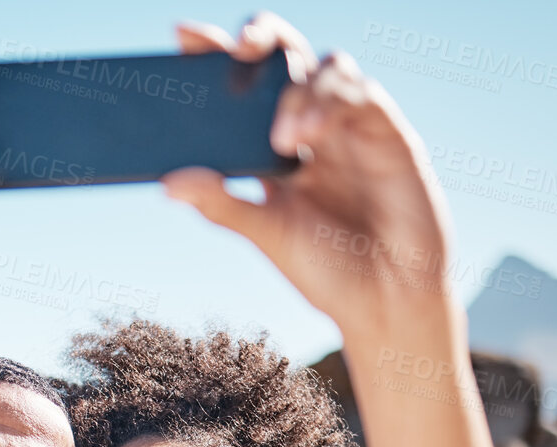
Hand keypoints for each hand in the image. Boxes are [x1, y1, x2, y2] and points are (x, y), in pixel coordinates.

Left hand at [163, 14, 455, 338]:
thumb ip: (223, 205)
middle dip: (260, 38)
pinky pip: (360, 94)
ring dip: (297, 89)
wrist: (386, 301)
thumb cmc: (327, 270)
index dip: (215, 55)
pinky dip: (330, 102)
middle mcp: (311, 127)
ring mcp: (350, 127)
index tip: (182, 36)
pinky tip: (309, 134)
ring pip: (323, 68)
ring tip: (281, 138)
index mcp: (272, 149)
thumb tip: (168, 184)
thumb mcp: (266, 235)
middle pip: (284, 59)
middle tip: (236, 47)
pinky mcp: (387, 133)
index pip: (241, 89)